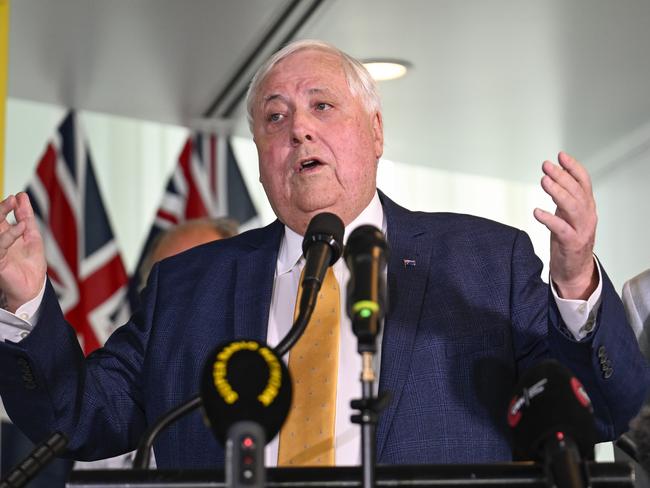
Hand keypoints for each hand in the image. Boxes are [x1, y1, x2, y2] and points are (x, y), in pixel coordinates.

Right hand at [0, 193, 46, 311]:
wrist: (33, 286)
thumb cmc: (30, 263)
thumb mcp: (32, 235)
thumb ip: (26, 217)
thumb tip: (22, 197)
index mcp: (4, 234)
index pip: (0, 216)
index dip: (6, 206)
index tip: (16, 198)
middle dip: (1, 208)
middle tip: (11, 200)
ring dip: (0, 216)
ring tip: (13, 206)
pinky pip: (0, 246)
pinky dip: (10, 235)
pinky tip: (21, 227)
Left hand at [533, 152, 597, 299]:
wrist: (574, 271)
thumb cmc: (569, 241)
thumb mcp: (568, 216)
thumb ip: (565, 200)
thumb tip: (554, 179)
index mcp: (587, 207)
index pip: (583, 183)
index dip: (573, 168)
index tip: (561, 155)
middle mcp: (587, 216)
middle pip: (577, 192)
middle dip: (562, 176)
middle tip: (547, 166)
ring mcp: (581, 230)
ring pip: (573, 207)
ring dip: (558, 192)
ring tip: (544, 181)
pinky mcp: (572, 243)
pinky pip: (562, 229)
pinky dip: (550, 219)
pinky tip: (537, 212)